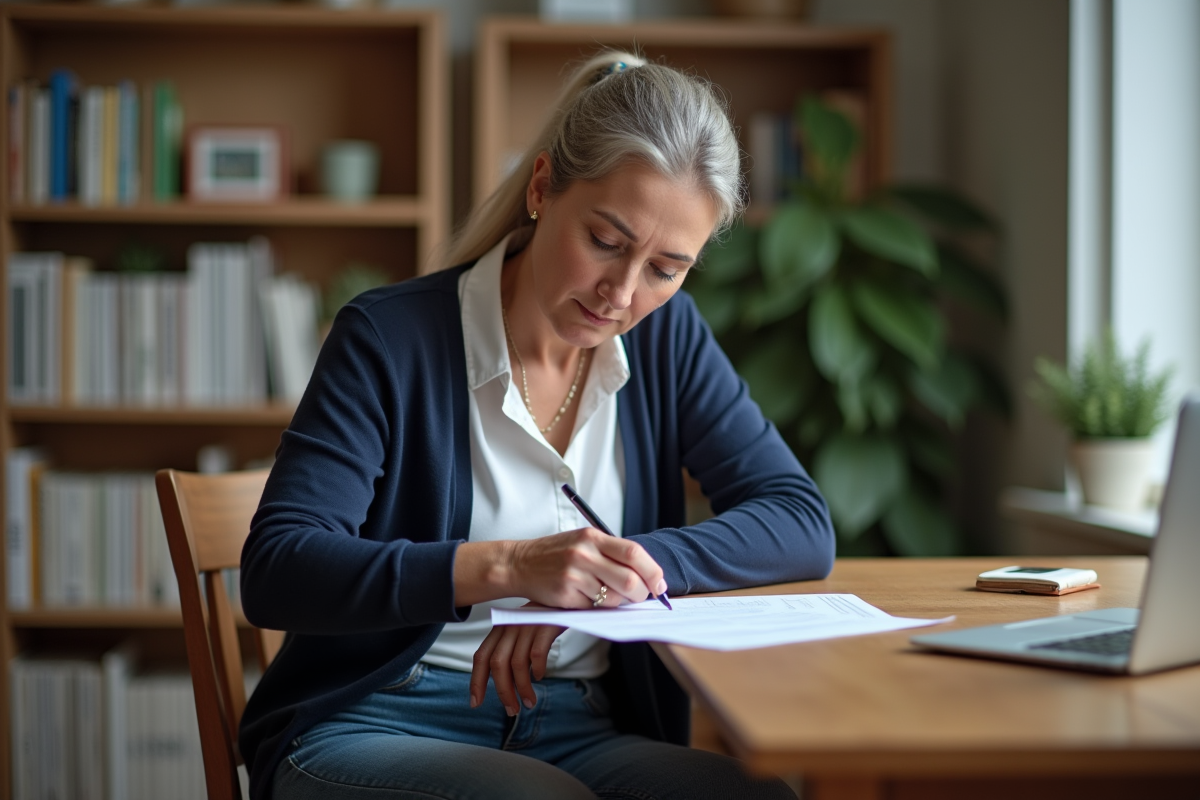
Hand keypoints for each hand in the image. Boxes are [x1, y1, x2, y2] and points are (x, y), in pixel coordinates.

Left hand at [470, 619, 564, 714]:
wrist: (567, 598)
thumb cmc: (543, 619)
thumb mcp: (521, 631)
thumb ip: (510, 651)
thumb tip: (505, 683)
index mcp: (500, 629)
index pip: (481, 657)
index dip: (476, 681)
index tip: (476, 702)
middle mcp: (510, 626)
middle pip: (497, 664)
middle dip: (503, 691)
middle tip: (512, 710)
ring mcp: (527, 625)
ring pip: (517, 663)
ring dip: (522, 688)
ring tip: (529, 702)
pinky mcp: (545, 626)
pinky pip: (536, 653)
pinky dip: (537, 669)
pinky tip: (540, 677)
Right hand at [507, 527, 667, 608]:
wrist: (519, 563)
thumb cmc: (556, 553)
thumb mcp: (583, 541)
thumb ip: (612, 553)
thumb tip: (647, 575)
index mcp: (593, 537)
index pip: (634, 553)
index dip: (653, 571)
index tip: (659, 585)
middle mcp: (584, 554)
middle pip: (630, 580)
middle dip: (641, 594)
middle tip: (640, 597)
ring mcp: (574, 575)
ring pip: (613, 599)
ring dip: (617, 602)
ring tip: (606, 595)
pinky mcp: (565, 595)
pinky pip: (594, 608)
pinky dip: (597, 608)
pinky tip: (585, 598)